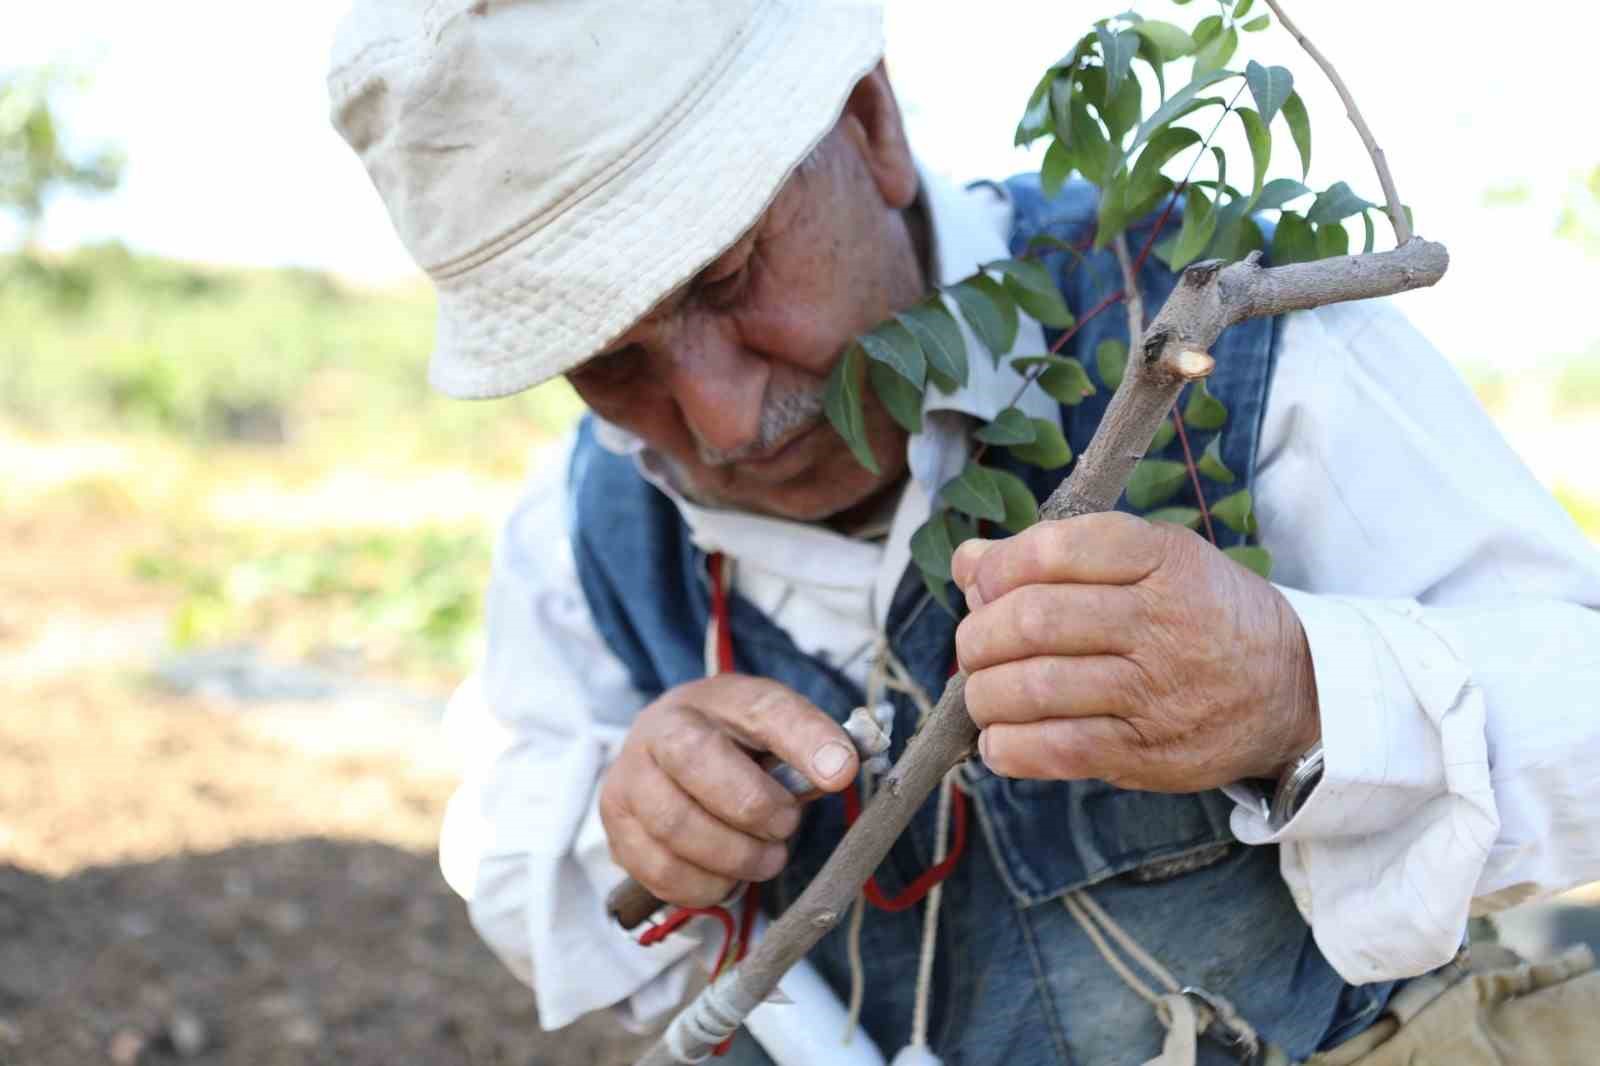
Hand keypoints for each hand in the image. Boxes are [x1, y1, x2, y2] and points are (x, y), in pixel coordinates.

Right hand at [599, 674, 858, 907]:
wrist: (672, 756)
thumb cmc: (739, 749)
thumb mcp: (778, 734)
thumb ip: (812, 747)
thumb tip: (840, 770)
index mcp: (716, 697)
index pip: (764, 708)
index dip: (806, 741)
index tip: (842, 774)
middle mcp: (660, 728)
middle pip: (699, 764)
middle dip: (755, 809)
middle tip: (785, 828)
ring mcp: (628, 777)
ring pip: (675, 826)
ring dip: (733, 857)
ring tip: (763, 859)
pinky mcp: (616, 827)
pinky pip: (660, 871)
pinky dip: (704, 885)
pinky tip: (725, 876)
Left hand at [952, 512, 1319, 792]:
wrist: (1293, 688)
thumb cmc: (1202, 614)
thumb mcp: (1149, 560)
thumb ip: (1055, 556)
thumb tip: (968, 562)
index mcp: (1159, 559)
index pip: (1054, 550)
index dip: (998, 568)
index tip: (984, 585)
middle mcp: (1158, 621)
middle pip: (1032, 621)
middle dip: (978, 635)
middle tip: (975, 647)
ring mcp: (1154, 691)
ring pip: (1036, 687)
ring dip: (984, 694)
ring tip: (984, 693)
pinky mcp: (1147, 752)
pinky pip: (1059, 750)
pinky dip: (1009, 747)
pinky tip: (999, 740)